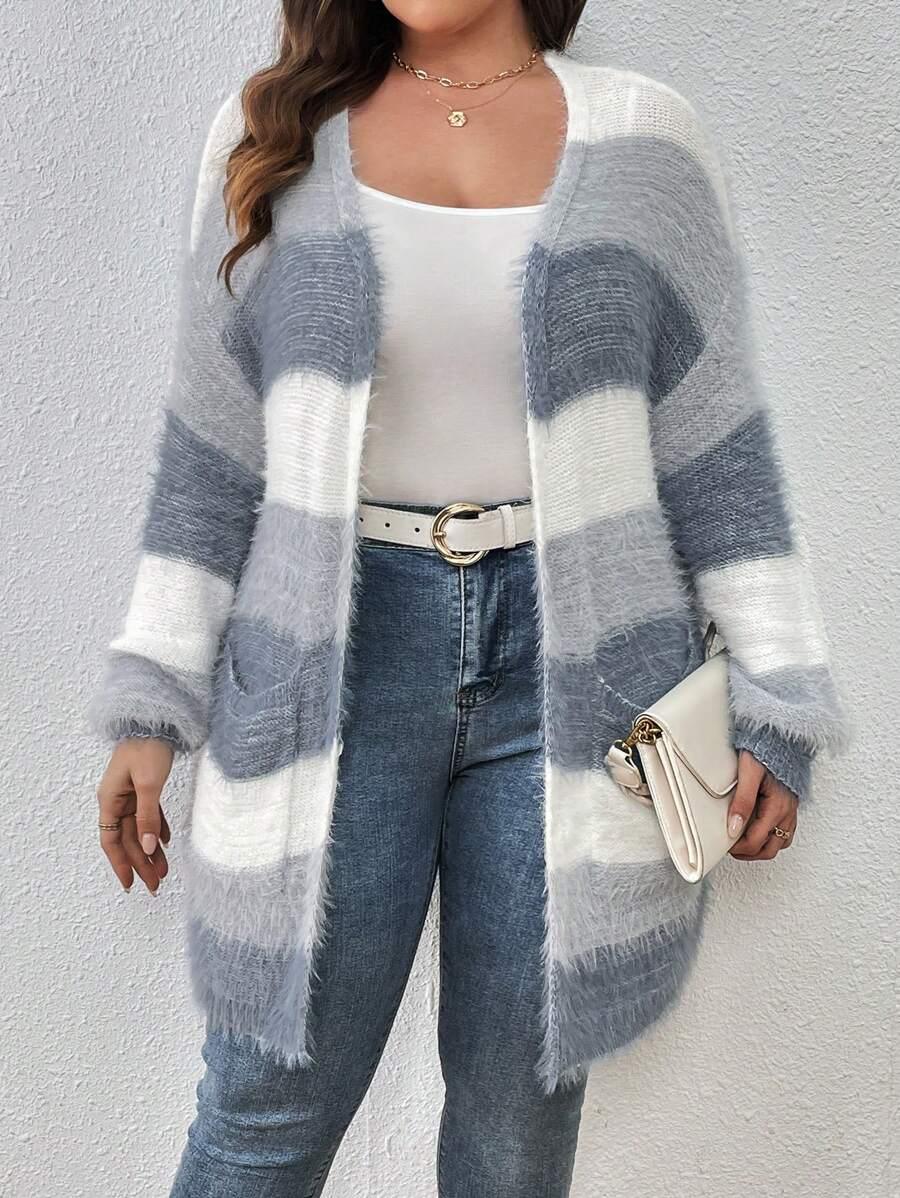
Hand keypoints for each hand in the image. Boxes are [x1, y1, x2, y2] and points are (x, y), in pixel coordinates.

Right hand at [96, 739, 174, 893]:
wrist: (155, 721)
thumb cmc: (147, 748)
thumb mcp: (148, 785)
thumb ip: (147, 817)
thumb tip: (146, 847)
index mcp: (110, 801)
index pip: (112, 841)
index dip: (120, 864)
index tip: (130, 884)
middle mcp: (117, 800)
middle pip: (128, 839)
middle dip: (140, 863)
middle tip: (155, 885)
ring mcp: (130, 794)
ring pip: (140, 829)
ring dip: (150, 850)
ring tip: (163, 870)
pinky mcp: (143, 787)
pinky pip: (148, 815)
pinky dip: (156, 829)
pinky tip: (164, 843)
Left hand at [727, 749, 797, 860]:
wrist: (781, 735)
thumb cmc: (765, 749)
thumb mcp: (748, 773)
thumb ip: (742, 801)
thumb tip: (733, 828)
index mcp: (777, 806)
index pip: (757, 841)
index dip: (739, 849)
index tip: (725, 844)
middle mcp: (788, 812)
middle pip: (770, 848)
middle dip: (749, 853)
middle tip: (732, 848)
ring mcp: (791, 810)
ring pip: (779, 842)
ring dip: (761, 847)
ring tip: (742, 842)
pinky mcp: (791, 805)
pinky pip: (784, 831)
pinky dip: (770, 837)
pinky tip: (757, 829)